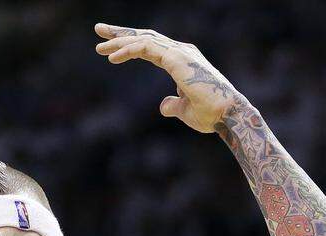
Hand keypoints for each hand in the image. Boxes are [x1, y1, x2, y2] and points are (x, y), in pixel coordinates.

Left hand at [95, 23, 241, 132]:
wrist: (226, 115)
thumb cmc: (210, 114)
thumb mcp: (185, 110)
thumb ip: (173, 105)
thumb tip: (163, 106)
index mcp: (181, 60)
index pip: (151, 46)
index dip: (130, 43)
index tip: (110, 46)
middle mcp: (180, 52)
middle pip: (145, 36)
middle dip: (121, 33)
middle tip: (99, 30)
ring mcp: (179, 52)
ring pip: (143, 39)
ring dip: (120, 42)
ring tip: (100, 48)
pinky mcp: (176, 58)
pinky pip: (146, 48)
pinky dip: (129, 50)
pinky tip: (113, 57)